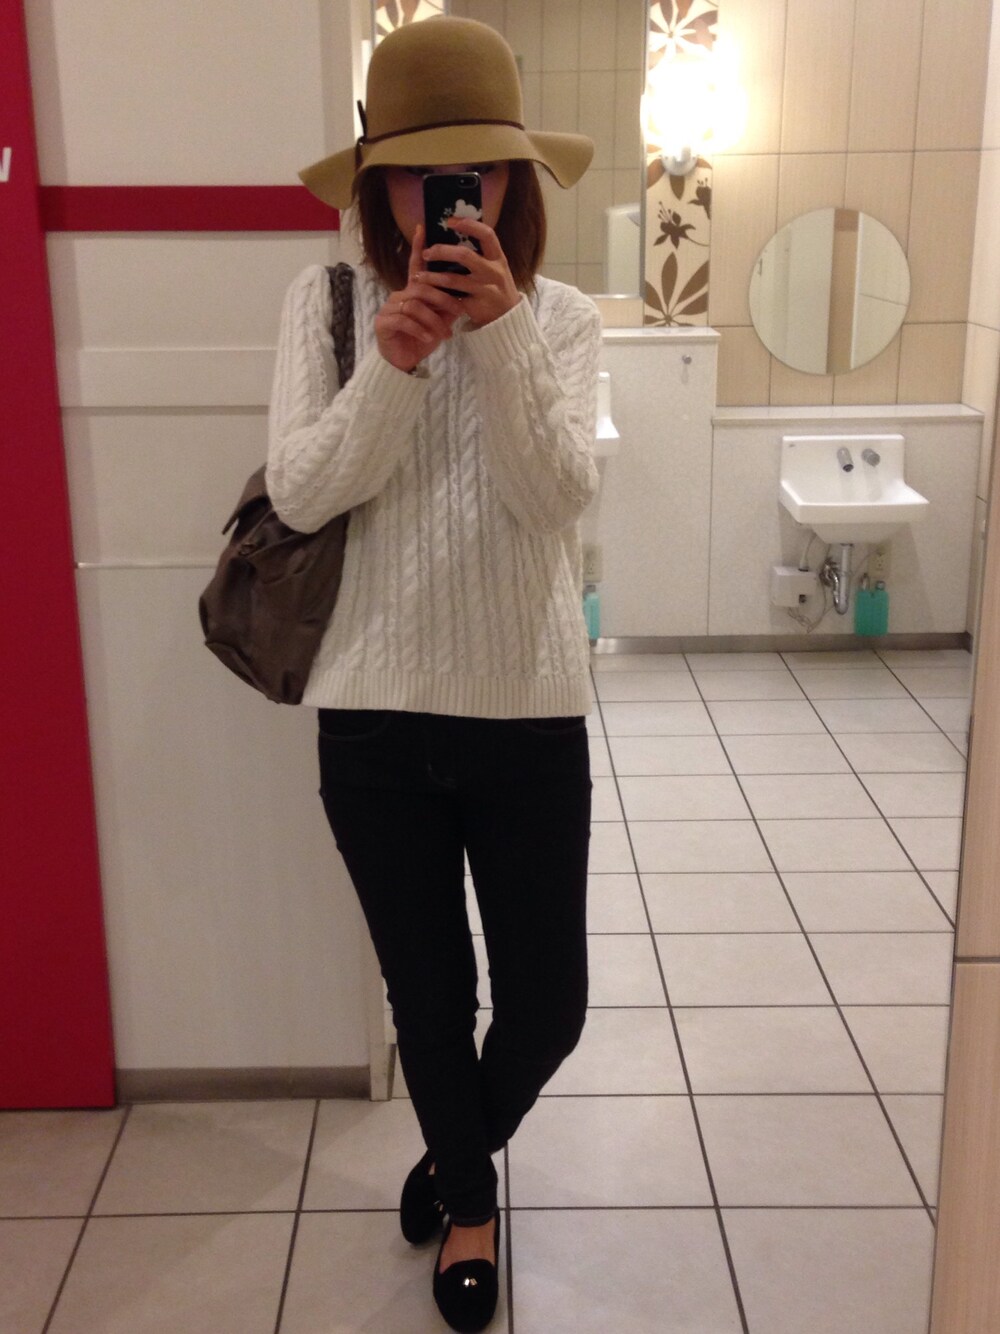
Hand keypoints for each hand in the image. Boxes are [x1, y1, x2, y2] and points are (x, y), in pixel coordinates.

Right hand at [375, 224, 464, 372]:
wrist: (403, 364)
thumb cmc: (421, 341)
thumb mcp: (439, 322)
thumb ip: (447, 307)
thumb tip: (463, 294)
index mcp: (411, 292)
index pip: (415, 266)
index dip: (419, 248)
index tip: (422, 227)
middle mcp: (398, 296)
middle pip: (421, 287)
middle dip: (443, 299)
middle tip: (459, 312)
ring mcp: (389, 308)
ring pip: (415, 305)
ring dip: (433, 320)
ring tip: (445, 335)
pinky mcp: (383, 322)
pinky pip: (405, 320)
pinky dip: (420, 330)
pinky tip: (429, 339)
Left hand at [419, 217, 519, 327]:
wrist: (508, 318)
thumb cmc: (496, 286)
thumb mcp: (495, 267)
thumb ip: (481, 253)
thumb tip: (456, 233)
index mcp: (498, 258)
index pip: (486, 235)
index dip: (469, 225)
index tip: (450, 221)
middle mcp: (493, 272)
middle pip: (464, 255)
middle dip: (441, 251)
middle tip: (427, 252)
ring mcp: (485, 290)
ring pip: (453, 280)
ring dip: (432, 277)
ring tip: (418, 276)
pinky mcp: (476, 306)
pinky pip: (452, 299)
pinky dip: (438, 296)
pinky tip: (427, 294)